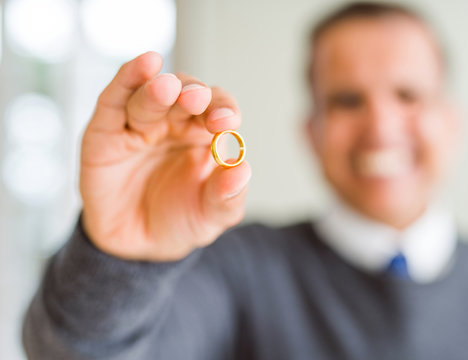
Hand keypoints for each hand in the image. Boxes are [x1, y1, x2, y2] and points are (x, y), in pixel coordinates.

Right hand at [80, 52, 250, 260]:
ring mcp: (139, 125)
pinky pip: (114, 101)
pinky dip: (126, 79)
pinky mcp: (105, 132)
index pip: (217, 110)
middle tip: (196, 99)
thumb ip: (227, 196)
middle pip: (185, 95)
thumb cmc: (179, 221)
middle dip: (192, 94)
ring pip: (149, 96)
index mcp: (203, 136)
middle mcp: (174, 123)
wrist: (135, 246)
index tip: (226, 121)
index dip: (223, 109)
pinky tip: (141, 65)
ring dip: (158, 88)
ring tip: (167, 88)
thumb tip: (242, 169)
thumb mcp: (210, 216)